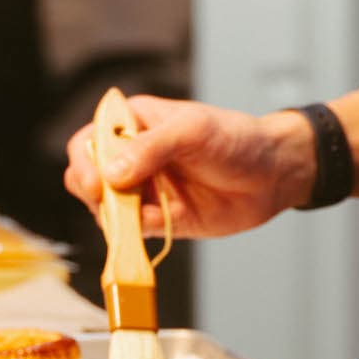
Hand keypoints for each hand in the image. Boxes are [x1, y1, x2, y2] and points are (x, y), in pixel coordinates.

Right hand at [61, 96, 314, 239]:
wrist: (273, 175)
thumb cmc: (236, 139)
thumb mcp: (193, 131)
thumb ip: (151, 148)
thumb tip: (111, 175)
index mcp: (133, 123)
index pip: (90, 141)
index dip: (85, 163)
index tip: (100, 183)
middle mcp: (131, 157)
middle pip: (87, 178)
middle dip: (95, 193)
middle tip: (114, 203)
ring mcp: (143, 190)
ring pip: (106, 209)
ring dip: (117, 217)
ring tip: (144, 216)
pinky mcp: (158, 219)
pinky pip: (132, 231)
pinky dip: (136, 234)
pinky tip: (160, 225)